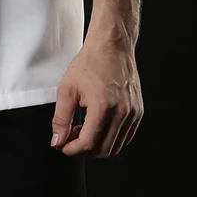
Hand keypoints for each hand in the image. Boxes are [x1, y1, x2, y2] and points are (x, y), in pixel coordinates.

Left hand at [50, 38, 142, 157]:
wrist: (111, 45)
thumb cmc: (90, 62)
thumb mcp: (67, 88)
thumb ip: (60, 119)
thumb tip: (58, 141)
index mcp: (102, 106)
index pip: (88, 143)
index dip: (72, 149)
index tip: (63, 146)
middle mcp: (121, 112)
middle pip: (103, 150)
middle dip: (84, 149)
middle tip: (71, 137)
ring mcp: (132, 113)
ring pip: (115, 146)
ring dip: (97, 145)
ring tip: (84, 129)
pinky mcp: (138, 112)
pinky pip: (125, 136)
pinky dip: (110, 138)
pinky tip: (98, 125)